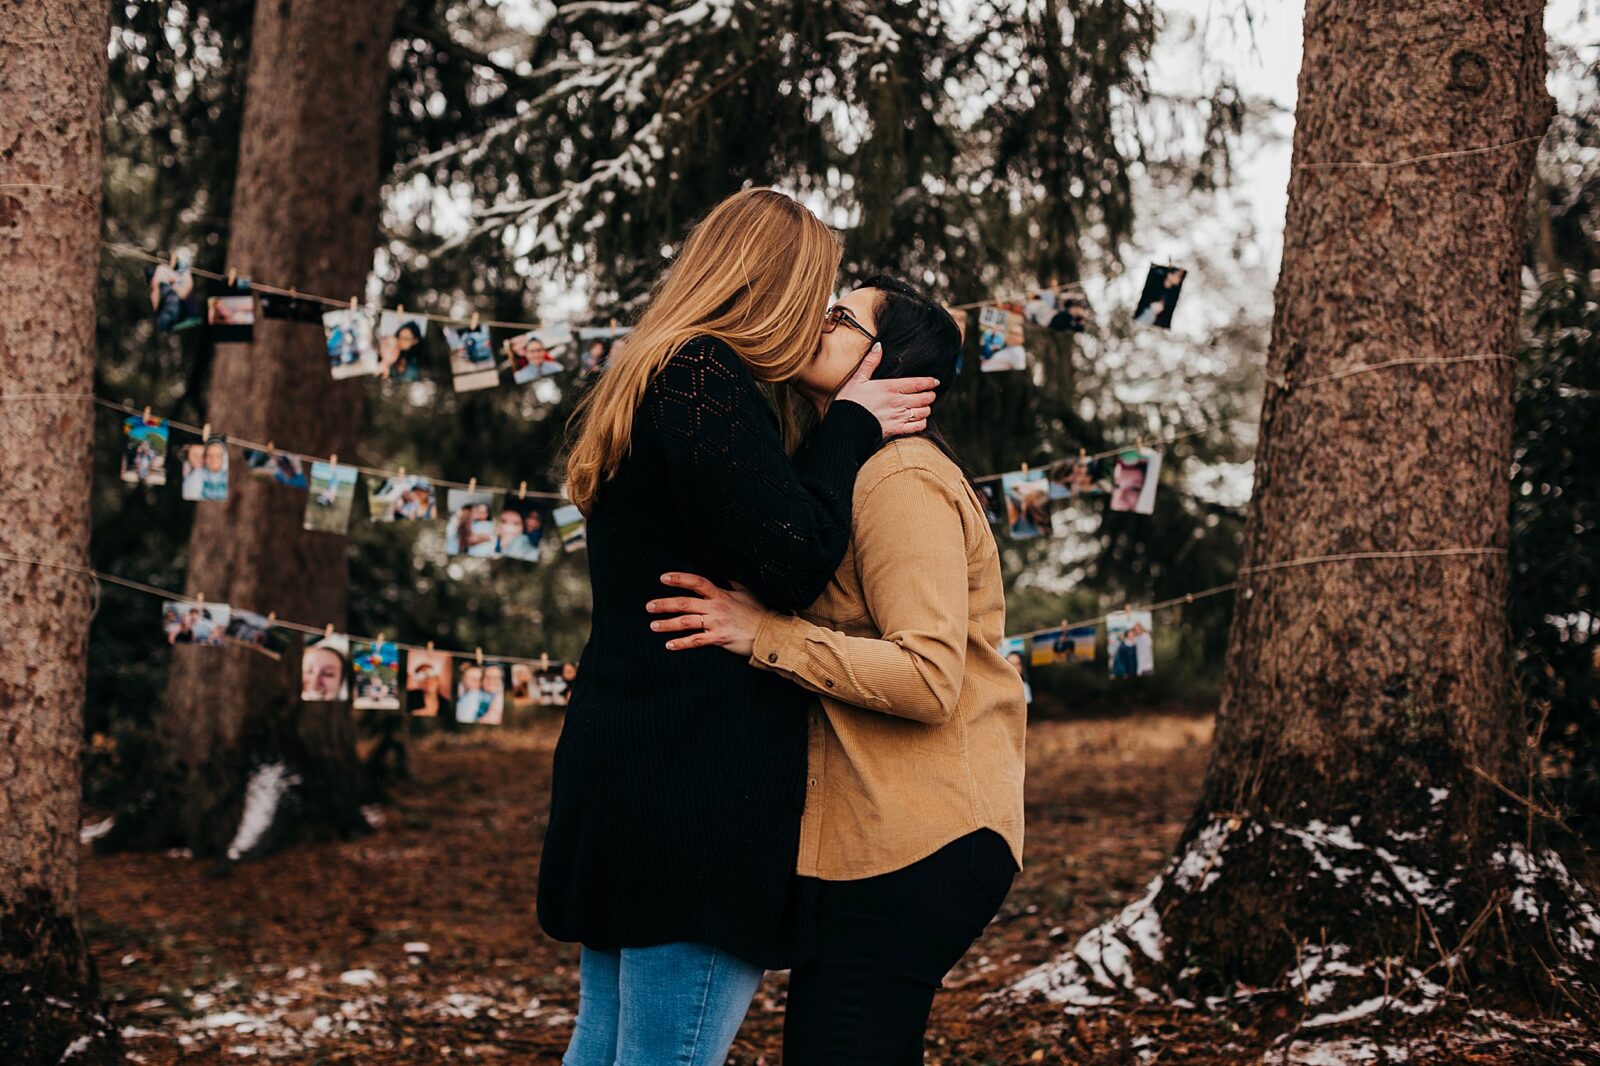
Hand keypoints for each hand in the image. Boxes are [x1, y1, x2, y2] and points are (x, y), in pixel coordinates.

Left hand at [646, 573, 766, 657]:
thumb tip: (725, 577)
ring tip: (653, 625)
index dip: (680, 579)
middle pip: (685, 603)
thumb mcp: (746, 593)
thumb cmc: (758, 612)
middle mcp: (716, 607)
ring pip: (687, 622)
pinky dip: (682, 643)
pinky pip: (696, 641)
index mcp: (721, 594)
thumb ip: (732, 584)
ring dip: (668, 624)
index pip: (697, 582)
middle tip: (649, 606)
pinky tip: (669, 645)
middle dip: (665, 604)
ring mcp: (716, 623)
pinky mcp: (719, 638)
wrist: (769, 632)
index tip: (664, 578)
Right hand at [832, 343, 938, 439]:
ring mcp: (898, 416)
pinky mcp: (896, 429)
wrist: (845, 424)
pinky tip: (920, 420)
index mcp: (890, 387)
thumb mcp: (858, 378)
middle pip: (924, 398)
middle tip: (931, 394)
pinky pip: (916, 427)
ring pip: (923, 412)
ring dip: (926, 409)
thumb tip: (879, 346)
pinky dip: (921, 423)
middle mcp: (898, 402)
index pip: (917, 383)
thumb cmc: (850, 401)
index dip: (929, 382)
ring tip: (925, 407)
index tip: (935, 382)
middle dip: (930, 396)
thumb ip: (870, 362)